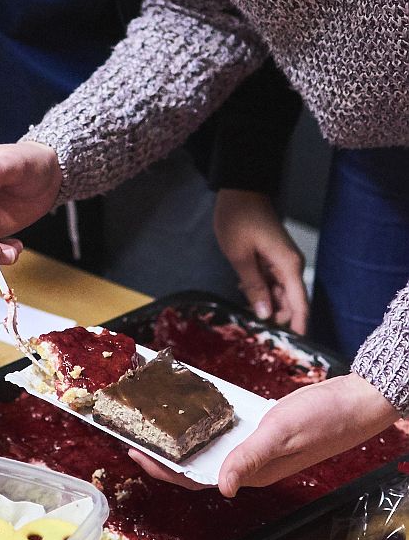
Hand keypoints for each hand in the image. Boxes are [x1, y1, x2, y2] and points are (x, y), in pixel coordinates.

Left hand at [128, 371, 398, 496]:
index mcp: (253, 472)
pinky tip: (192, 410)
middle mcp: (251, 464)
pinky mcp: (263, 431)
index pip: (197, 479)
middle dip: (165, 455)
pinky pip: (227, 433)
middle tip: (136, 435)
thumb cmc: (325, 418)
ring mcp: (257, 448)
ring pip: (210, 449)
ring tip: (157, 423)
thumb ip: (250, 458)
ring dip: (183, 441)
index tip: (138, 453)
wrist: (358, 401)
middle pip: (198, 466)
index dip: (164, 469)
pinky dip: (206, 424)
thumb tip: (221, 487)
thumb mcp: (282, 432)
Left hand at [213, 189, 307, 332]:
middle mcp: (290, 266)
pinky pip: (272, 282)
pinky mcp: (273, 258)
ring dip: (267, 306)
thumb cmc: (239, 219)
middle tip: (260, 337)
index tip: (293, 348)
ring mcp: (282, 262)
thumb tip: (265, 314)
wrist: (239, 190)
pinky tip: (246, 294)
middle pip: (290, 303)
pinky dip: (262, 291)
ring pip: (280, 294)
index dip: (298, 327)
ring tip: (250, 319)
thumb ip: (253, 286)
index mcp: (288, 266)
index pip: (300, 304)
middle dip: (278, 320)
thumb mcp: (240, 256)